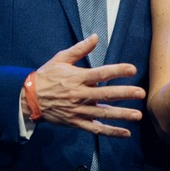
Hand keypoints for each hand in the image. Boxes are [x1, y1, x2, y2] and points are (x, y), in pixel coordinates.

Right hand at [30, 35, 144, 136]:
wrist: (29, 99)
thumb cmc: (46, 76)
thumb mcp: (60, 59)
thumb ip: (79, 49)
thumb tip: (96, 37)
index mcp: (77, 78)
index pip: (101, 73)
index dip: (117, 71)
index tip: (133, 69)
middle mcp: (79, 94)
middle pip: (106, 94)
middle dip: (125, 94)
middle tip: (141, 93)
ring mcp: (78, 110)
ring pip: (103, 113)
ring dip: (121, 115)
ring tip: (138, 115)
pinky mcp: (76, 122)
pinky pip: (95, 129)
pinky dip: (111, 132)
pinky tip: (125, 133)